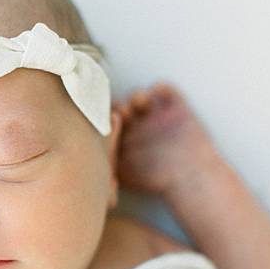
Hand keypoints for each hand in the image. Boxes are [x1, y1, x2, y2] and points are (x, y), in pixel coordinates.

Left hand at [113, 82, 219, 196]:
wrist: (191, 179)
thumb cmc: (157, 181)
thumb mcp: (124, 173)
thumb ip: (103, 161)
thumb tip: (78, 159)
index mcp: (123, 138)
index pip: (105, 120)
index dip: (102, 115)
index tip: (102, 119)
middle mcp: (138, 126)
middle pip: (120, 104)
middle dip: (117, 105)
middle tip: (119, 113)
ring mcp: (156, 116)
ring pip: (139, 96)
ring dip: (136, 96)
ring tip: (138, 106)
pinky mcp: (177, 109)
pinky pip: (165, 89)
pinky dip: (160, 87)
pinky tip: (157, 95)